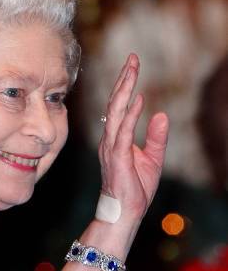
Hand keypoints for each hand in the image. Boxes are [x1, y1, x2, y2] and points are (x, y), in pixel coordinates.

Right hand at [98, 53, 168, 221]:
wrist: (125, 211)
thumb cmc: (135, 188)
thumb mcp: (152, 158)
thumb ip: (155, 137)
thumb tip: (160, 115)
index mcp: (116, 138)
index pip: (119, 106)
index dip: (125, 85)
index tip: (132, 65)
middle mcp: (110, 139)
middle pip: (115, 103)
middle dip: (124, 79)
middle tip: (132, 58)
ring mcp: (111, 147)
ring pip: (115, 112)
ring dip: (124, 90)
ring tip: (132, 70)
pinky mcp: (117, 157)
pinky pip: (123, 132)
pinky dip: (130, 115)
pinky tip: (138, 100)